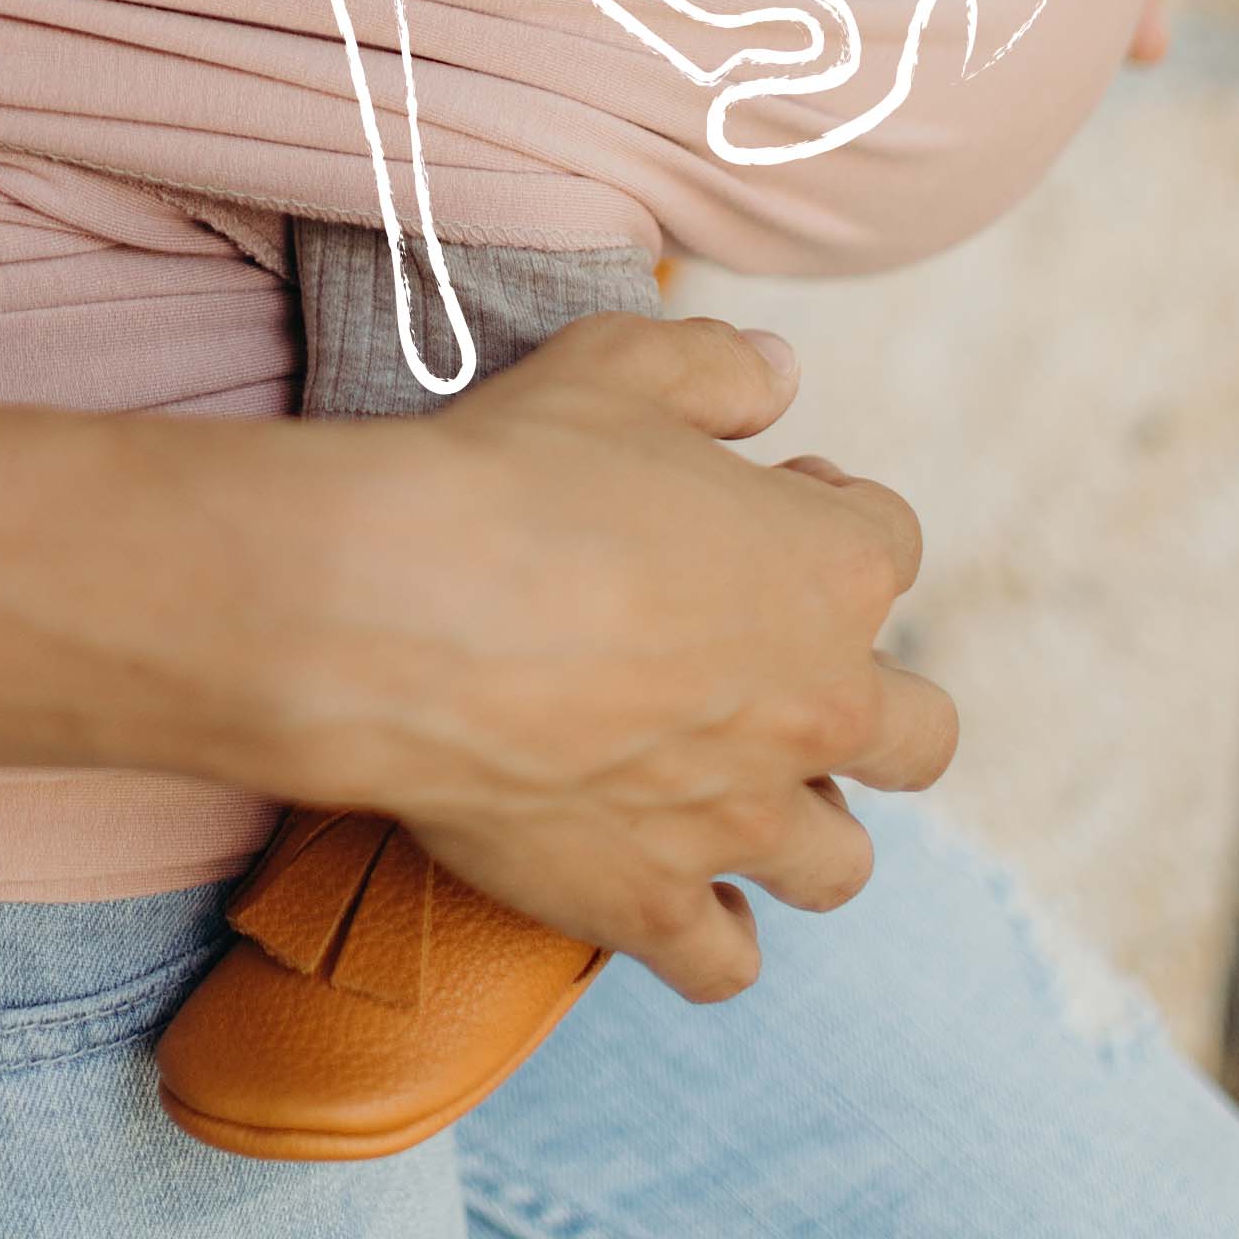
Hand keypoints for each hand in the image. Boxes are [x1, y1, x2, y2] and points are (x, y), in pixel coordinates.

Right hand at [244, 314, 952, 1005]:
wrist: (403, 609)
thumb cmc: (515, 475)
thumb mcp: (619, 364)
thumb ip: (716, 367)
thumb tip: (780, 374)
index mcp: (830, 570)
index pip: (888, 540)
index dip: (826, 510)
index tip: (760, 499)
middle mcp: (817, 708)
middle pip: (921, 734)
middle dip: (869, 698)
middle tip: (770, 659)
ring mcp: (740, 820)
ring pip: (838, 861)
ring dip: (801, 823)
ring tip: (728, 783)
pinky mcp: (650, 902)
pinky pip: (726, 961)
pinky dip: (710, 934)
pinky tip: (667, 886)